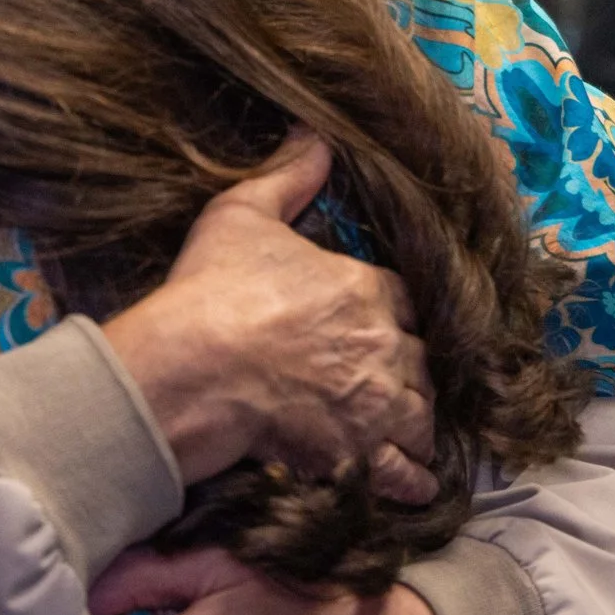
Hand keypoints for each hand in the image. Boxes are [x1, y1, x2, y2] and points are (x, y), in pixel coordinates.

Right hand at [100, 132, 435, 502]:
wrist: (190, 370)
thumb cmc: (211, 291)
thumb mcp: (241, 214)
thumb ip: (287, 175)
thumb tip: (315, 133)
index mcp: (366, 288)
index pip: (407, 299)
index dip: (395, 312)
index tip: (386, 322)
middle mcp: (385, 347)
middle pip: (423, 360)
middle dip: (411, 368)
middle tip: (392, 379)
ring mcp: (377, 406)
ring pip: (424, 417)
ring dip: (418, 421)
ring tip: (408, 429)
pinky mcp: (360, 456)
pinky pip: (408, 474)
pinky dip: (416, 478)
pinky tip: (417, 481)